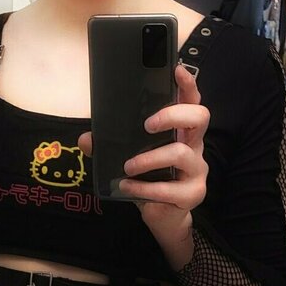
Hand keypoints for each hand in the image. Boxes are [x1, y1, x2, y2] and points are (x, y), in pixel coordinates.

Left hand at [78, 62, 209, 260]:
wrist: (163, 216)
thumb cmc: (148, 178)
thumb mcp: (126, 158)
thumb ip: (108, 146)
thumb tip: (86, 139)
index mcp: (181, 130)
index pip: (191, 100)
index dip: (187, 84)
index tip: (176, 69)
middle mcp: (194, 145)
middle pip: (200, 117)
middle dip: (173, 115)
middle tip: (148, 124)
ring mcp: (197, 169)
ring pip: (181, 153)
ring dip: (150, 158)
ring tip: (128, 166)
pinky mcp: (193, 193)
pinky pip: (170, 188)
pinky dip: (145, 188)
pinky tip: (128, 187)